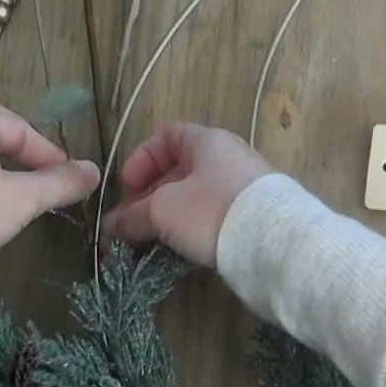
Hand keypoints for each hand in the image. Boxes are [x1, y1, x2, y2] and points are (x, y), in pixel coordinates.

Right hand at [102, 123, 275, 266]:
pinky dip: (194, 229)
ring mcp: (246, 187)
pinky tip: (183, 249)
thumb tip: (111, 227)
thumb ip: (133, 216)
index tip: (127, 187)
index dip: (141, 159)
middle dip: (151, 196)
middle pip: (181, 170)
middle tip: (133, 224)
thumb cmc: (212, 211)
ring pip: (197, 197)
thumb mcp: (163, 210)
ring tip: (152, 241)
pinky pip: (216, 216)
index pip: (167, 136)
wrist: (274, 243)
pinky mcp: (255, 216)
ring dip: (170, 217)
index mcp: (208, 141)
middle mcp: (230, 157)